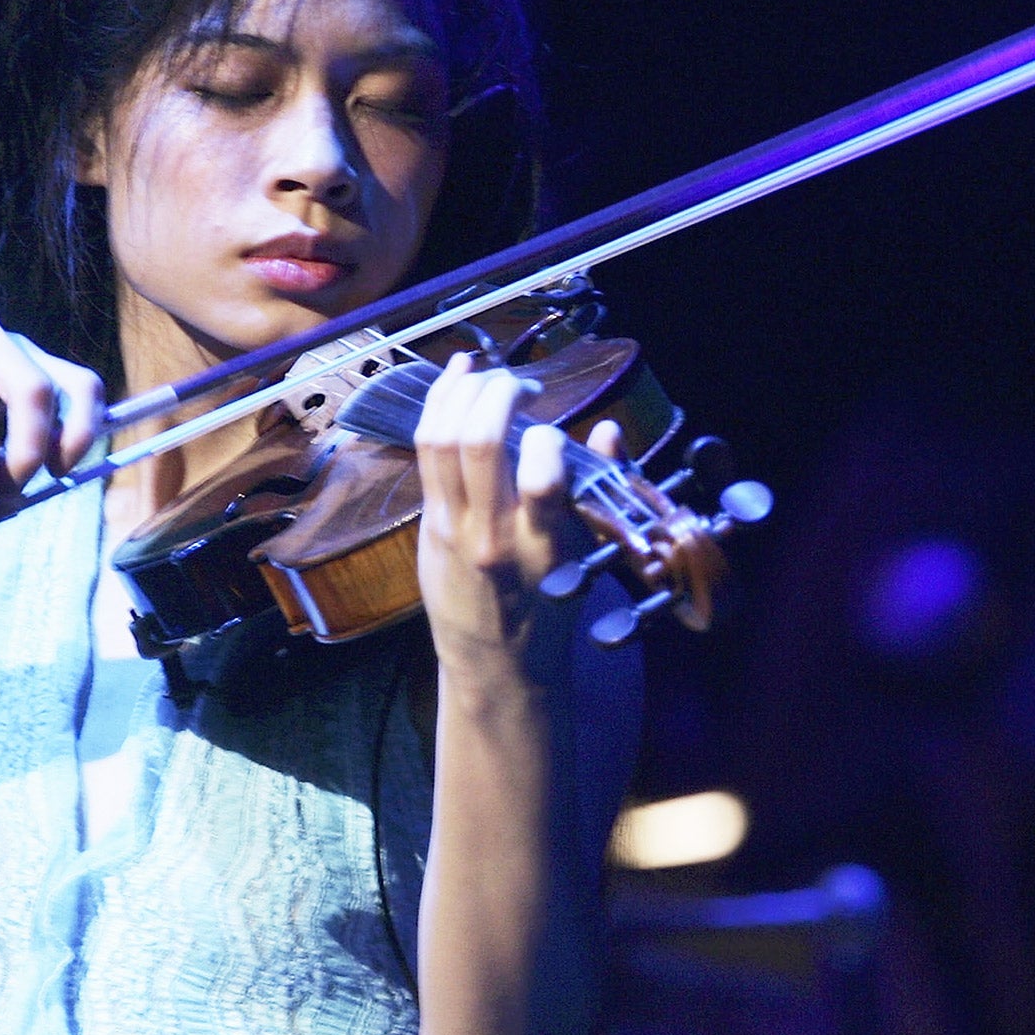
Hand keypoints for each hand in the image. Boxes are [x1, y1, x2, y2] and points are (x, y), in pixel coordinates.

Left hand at [412, 353, 620, 668]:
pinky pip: (426, 451)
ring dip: (461, 391)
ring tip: (484, 371)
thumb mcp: (586, 557)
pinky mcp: (430, 521)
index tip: (553, 434)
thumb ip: (597, 491)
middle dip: (499, 393)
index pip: (542, 479)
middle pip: (479, 443)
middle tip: (519, 385)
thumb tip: (608, 431)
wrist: (497, 663)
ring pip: (441, 440)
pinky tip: (454, 379)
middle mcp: (493, 534)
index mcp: (544, 547)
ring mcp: (454, 526)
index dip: (547, 439)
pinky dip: (438, 406)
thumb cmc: (551, 609)